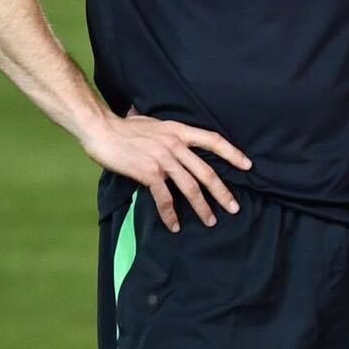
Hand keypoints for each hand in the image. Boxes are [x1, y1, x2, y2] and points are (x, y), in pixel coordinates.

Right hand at [80, 112, 251, 232]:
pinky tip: (175, 225)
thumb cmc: (123, 127)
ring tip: (211, 221)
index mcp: (179, 131)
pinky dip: (171, 214)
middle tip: (234, 208)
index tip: (248, 166)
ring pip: (190, 187)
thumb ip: (168, 132)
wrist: (100, 129)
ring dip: (202, 207)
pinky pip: (165, 198)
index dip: (232, 153)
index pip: (213, 140)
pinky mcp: (148, 173)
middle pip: (206, 171)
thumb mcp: (153, 122)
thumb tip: (174, 136)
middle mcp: (175, 144)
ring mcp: (163, 159)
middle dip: (222, 192)